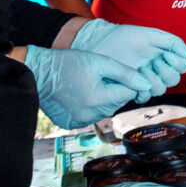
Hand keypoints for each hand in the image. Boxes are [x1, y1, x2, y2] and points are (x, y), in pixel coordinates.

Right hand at [25, 46, 150, 128]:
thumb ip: (126, 73)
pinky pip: (90, 116)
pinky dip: (90, 106)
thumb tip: (147, 84)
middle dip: (114, 90)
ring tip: (88, 84)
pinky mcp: (70, 124)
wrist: (38, 72)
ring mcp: (79, 122)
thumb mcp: (100, 62)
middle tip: (99, 77)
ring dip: (103, 99)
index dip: (125, 82)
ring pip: (105, 110)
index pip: (128, 93)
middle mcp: (89, 115)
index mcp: (98, 100)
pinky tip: (80, 94)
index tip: (113, 73)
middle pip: (117, 103)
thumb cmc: (69, 63)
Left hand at [72, 20, 185, 102]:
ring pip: (160, 89)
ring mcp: (145, 80)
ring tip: (140, 70)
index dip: (176, 63)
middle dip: (163, 71)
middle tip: (150, 62)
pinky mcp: (133, 89)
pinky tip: (134, 82)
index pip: (182, 66)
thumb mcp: (151, 34)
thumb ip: (172, 42)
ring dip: (151, 80)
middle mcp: (157, 69)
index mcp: (164, 56)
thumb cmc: (124, 37)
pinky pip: (145, 96)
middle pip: (173, 79)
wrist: (101, 45)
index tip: (163, 54)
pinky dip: (141, 91)